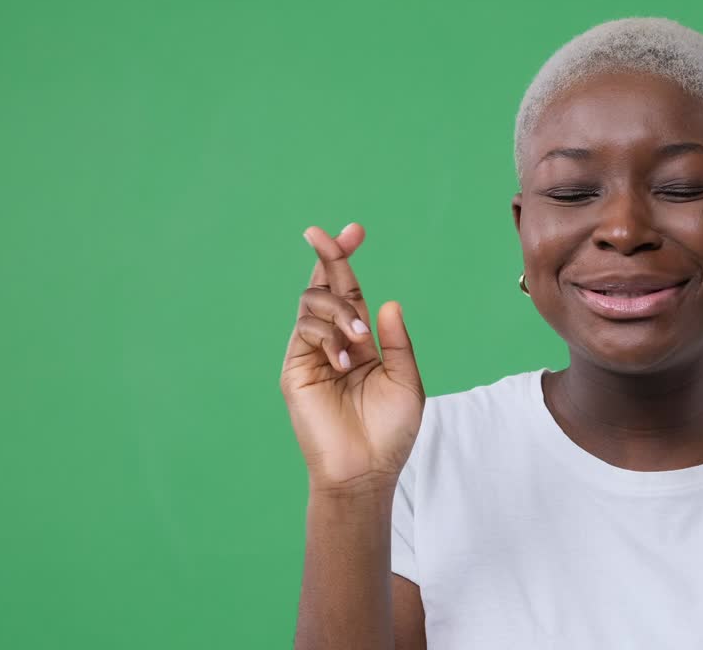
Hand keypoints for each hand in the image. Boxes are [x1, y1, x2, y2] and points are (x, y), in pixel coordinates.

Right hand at [279, 222, 424, 495]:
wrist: (366, 469)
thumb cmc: (390, 431)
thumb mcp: (406, 380)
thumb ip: (397, 341)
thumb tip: (387, 301)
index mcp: (362, 341)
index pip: (351, 292)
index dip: (347, 260)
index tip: (355, 231)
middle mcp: (334, 341)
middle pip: (325, 286)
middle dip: (330, 255)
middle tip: (337, 235)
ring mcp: (312, 354)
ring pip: (313, 303)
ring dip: (341, 312)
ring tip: (360, 341)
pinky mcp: (296, 369)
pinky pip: (306, 331)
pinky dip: (329, 336)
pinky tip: (345, 360)